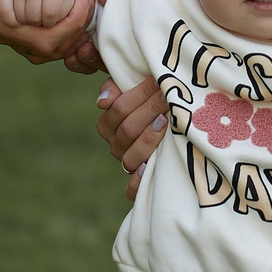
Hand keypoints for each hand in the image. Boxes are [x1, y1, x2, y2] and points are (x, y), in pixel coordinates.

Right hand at [96, 76, 169, 197]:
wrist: (168, 126)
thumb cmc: (149, 102)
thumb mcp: (130, 88)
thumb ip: (114, 87)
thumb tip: (103, 102)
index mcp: (108, 125)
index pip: (119, 109)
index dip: (140, 95)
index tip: (159, 83)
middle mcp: (116, 146)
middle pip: (128, 130)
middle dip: (150, 110)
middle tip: (167, 98)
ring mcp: (128, 164)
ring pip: (132, 155)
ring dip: (149, 139)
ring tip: (166, 122)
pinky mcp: (139, 183)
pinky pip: (132, 189)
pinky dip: (138, 183)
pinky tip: (147, 169)